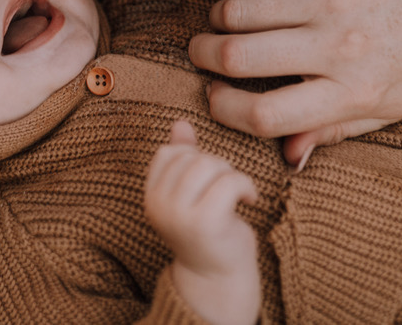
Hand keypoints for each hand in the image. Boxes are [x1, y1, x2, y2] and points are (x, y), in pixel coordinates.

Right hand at [144, 120, 260, 324]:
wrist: (216, 278)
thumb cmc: (206, 231)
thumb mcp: (190, 192)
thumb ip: (183, 157)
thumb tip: (181, 122)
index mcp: (151, 196)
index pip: (168, 153)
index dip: (194, 156)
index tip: (209, 178)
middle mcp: (159, 205)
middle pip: (192, 157)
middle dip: (217, 165)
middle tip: (228, 187)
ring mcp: (180, 215)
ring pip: (210, 165)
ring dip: (231, 175)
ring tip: (237, 192)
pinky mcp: (206, 223)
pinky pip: (230, 182)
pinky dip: (246, 186)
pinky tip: (250, 200)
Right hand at [190, 0, 401, 164]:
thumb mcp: (390, 104)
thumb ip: (335, 131)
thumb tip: (287, 157)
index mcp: (354, 92)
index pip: (266, 116)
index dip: (226, 110)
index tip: (215, 98)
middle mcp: (341, 46)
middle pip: (239, 58)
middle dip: (205, 57)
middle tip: (201, 54)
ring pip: (239, 11)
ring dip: (219, 20)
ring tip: (222, 24)